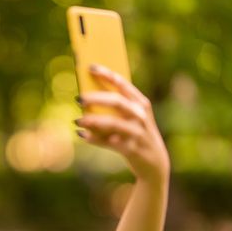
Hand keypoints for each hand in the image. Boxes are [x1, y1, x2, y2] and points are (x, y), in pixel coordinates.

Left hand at [75, 65, 169, 183]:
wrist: (154, 163)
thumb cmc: (136, 134)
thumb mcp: (131, 118)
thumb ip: (114, 108)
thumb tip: (85, 99)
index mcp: (141, 103)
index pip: (123, 84)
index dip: (106, 74)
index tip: (90, 67)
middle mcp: (141, 116)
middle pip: (117, 102)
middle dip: (96, 98)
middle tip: (78, 98)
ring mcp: (138, 133)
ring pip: (114, 123)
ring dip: (93, 121)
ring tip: (77, 120)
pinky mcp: (132, 150)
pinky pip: (110, 143)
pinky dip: (95, 139)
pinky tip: (82, 136)